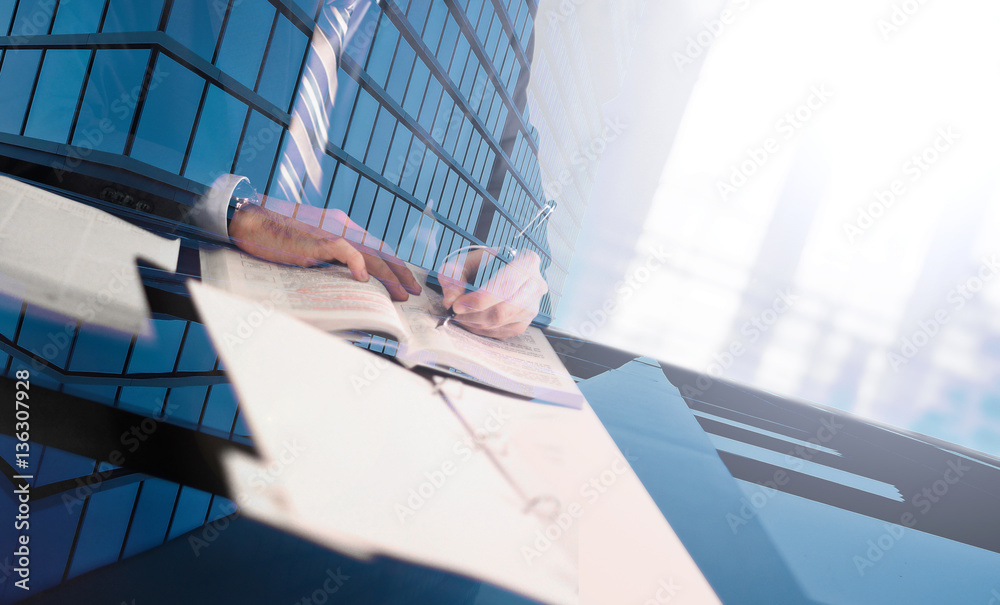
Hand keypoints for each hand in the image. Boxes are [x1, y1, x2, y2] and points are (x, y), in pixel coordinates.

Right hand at [229, 197, 420, 300]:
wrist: (253, 222)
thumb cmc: (279, 237)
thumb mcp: (312, 248)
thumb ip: (332, 258)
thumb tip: (350, 281)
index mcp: (342, 226)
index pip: (376, 247)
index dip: (394, 265)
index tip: (405, 281)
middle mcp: (342, 226)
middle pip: (380, 251)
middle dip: (399, 273)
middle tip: (411, 292)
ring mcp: (332, 232)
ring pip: (370, 253)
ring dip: (387, 275)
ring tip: (399, 294)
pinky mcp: (318, 240)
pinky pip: (345, 250)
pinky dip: (357, 265)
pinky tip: (364, 279)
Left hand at [438, 248, 547, 338]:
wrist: (493, 272)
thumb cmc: (480, 265)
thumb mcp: (463, 261)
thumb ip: (453, 276)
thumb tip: (450, 300)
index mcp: (526, 262)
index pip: (505, 286)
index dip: (479, 299)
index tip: (457, 304)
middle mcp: (535, 285)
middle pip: (504, 309)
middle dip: (474, 314)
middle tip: (455, 312)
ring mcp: (532, 307)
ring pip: (501, 322)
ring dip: (475, 322)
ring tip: (460, 315)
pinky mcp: (524, 322)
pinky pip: (502, 331)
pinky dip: (482, 329)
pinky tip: (472, 320)